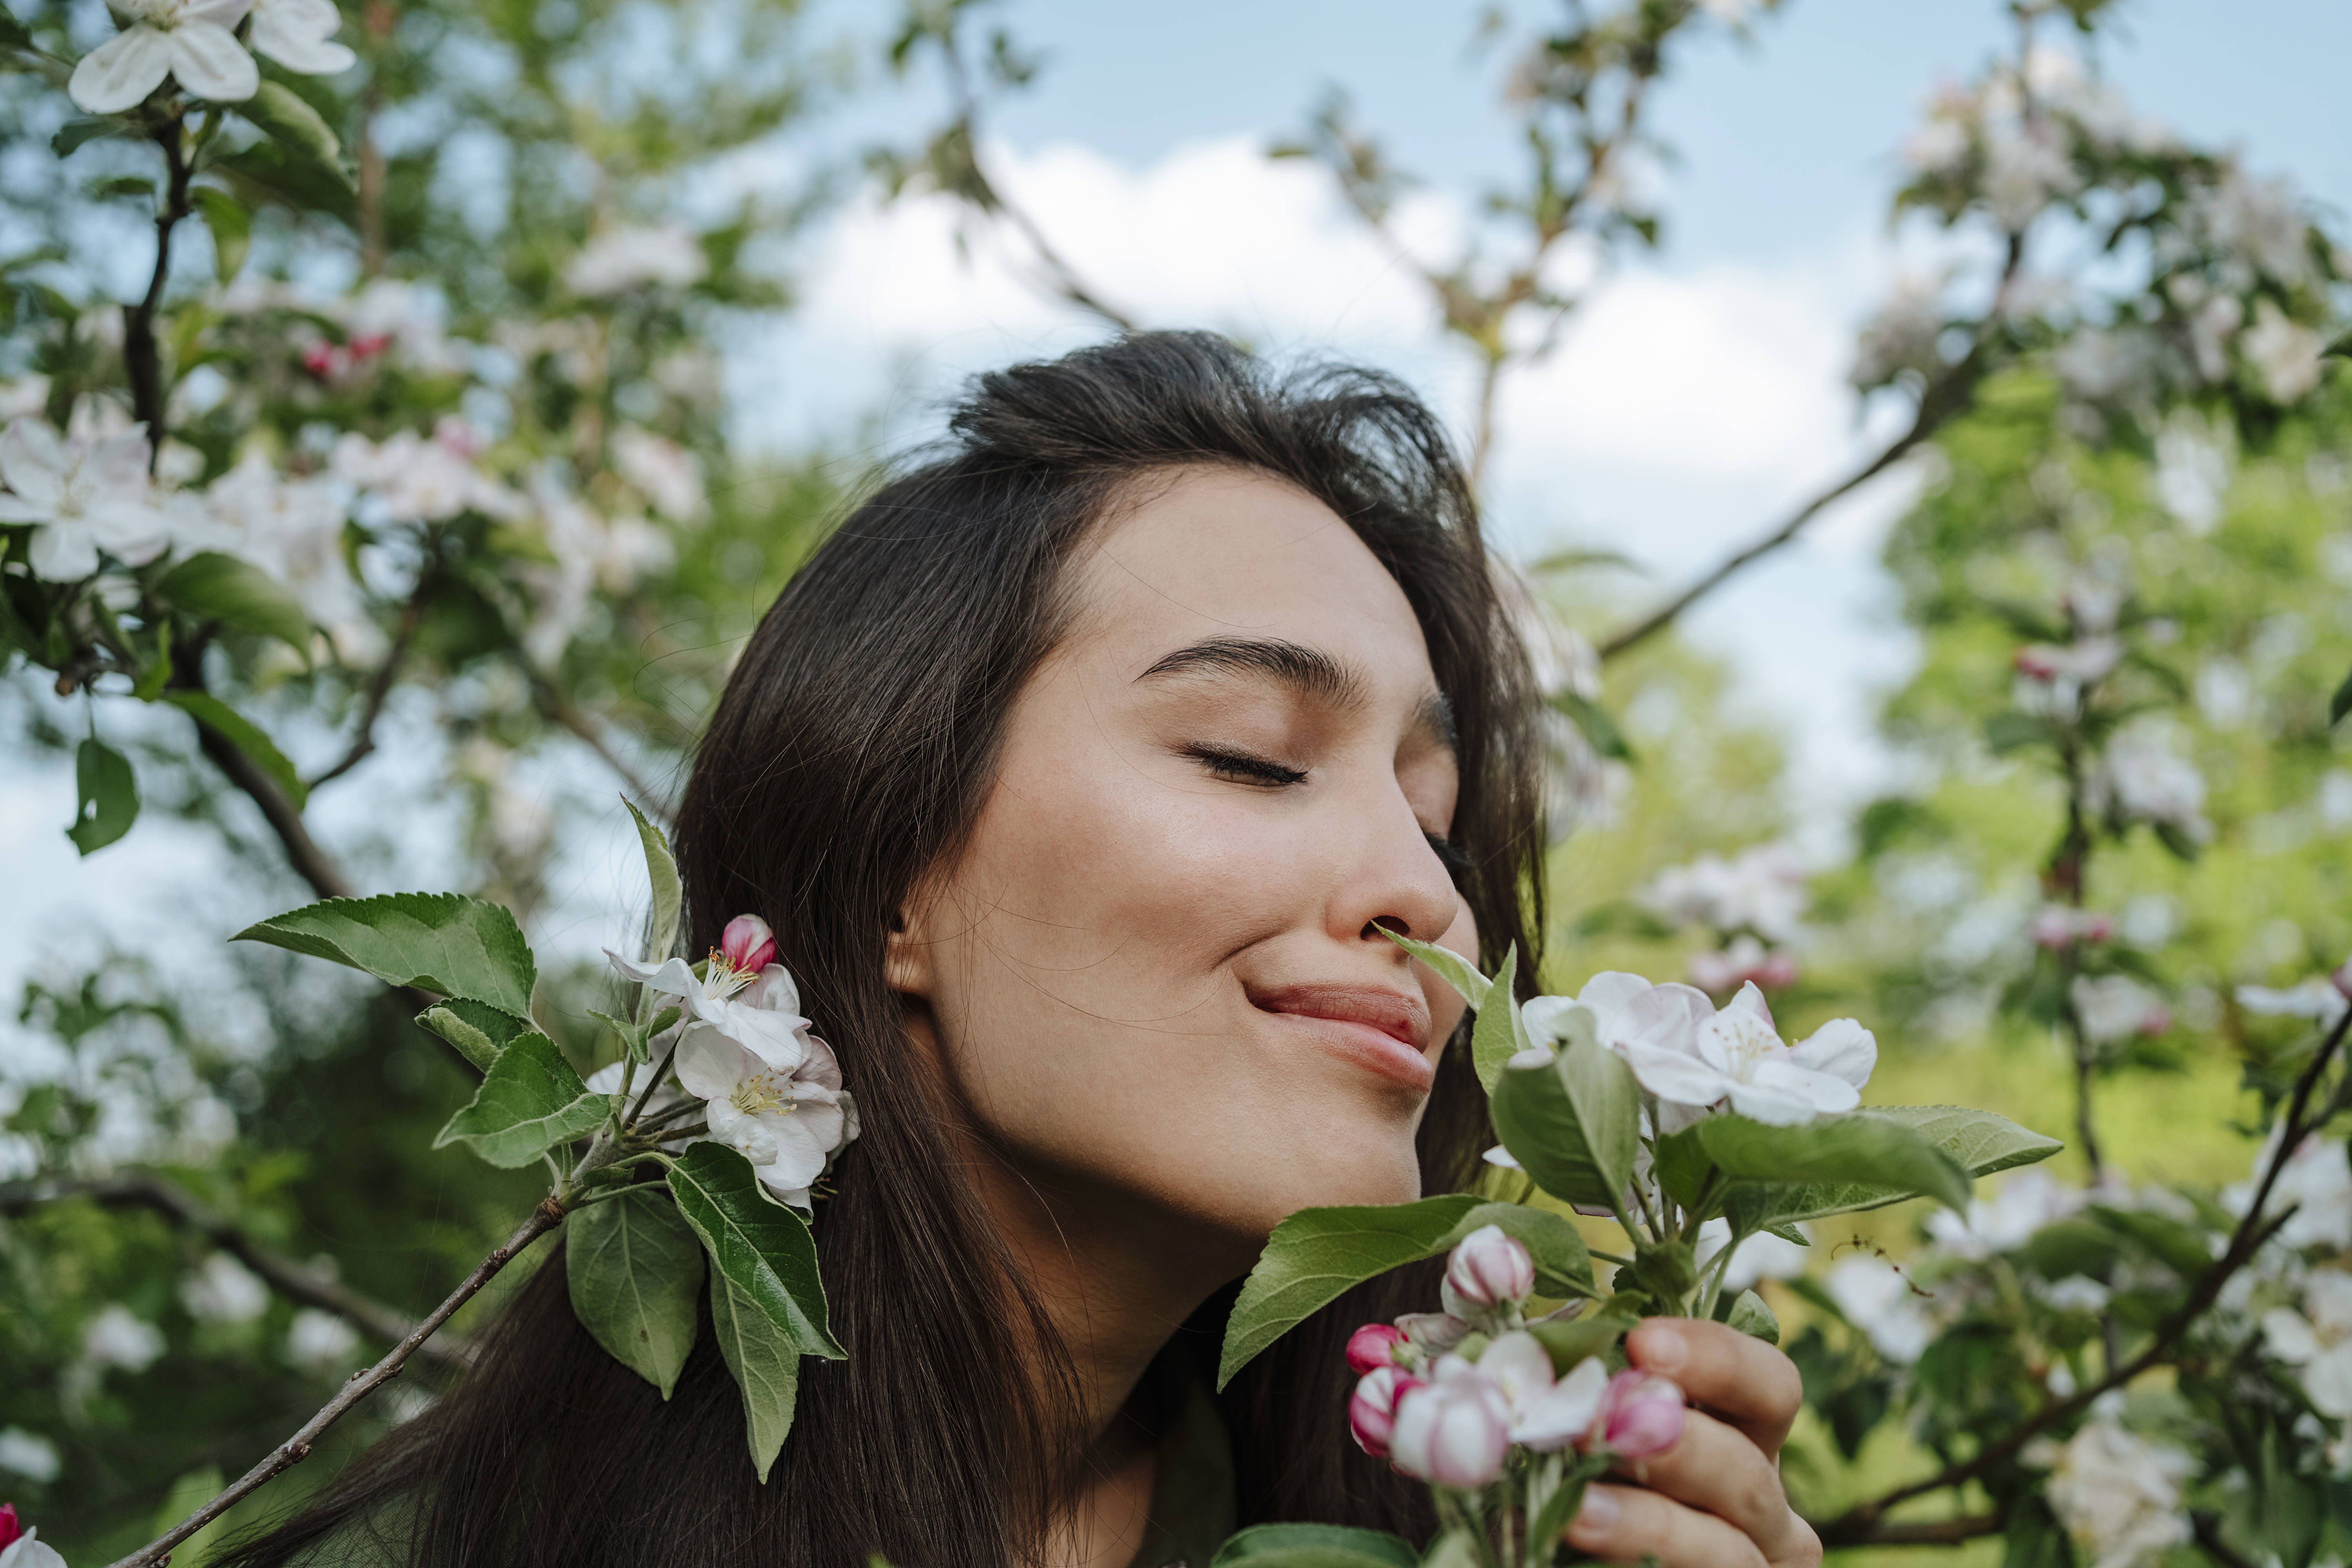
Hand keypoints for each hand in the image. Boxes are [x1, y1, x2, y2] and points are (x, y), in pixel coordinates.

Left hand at [1562, 1318, 1819, 1567]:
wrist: (1575, 1554)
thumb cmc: (1582, 1490)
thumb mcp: (1590, 1437)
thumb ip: (1583, 1399)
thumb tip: (1531, 1343)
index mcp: (1742, 1441)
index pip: (1770, 1387)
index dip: (1718, 1359)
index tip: (1642, 1342)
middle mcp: (1762, 1507)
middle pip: (1748, 1471)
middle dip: (1672, 1445)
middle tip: (1600, 1425)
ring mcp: (1756, 1567)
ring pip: (1726, 1550)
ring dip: (1649, 1524)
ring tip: (1579, 1510)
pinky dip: (1636, 1563)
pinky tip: (1580, 1542)